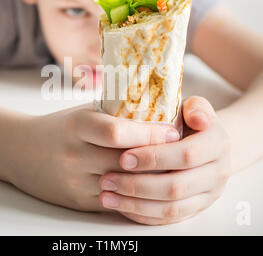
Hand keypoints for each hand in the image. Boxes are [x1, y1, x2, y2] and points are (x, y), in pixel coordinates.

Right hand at [4, 103, 179, 211]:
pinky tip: (148, 186)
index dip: (149, 132)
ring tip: (170, 169)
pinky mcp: (77, 201)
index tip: (173, 131)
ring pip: (124, 185)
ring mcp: (75, 181)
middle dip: (159, 158)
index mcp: (77, 126)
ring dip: (151, 179)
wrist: (19, 150)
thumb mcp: (82, 112)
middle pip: (126, 161)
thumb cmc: (58, 127)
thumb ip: (115, 112)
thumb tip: (155, 107)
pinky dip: (134, 194)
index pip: (118, 132)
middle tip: (182, 152)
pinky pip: (114, 201)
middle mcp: (75, 155)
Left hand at [98, 96, 231, 224]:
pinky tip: (121, 206)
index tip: (124, 158)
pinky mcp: (196, 208)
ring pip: (171, 208)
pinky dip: (143, 214)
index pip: (186, 154)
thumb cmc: (191, 121)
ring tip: (107, 196)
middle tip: (106, 179)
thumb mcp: (196, 106)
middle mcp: (218, 172)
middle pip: (176, 186)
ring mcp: (208, 194)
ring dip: (135, 204)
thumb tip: (196, 117)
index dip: (154, 158)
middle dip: (137, 185)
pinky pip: (169, 219)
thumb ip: (196, 106)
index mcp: (218, 143)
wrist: (208, 143)